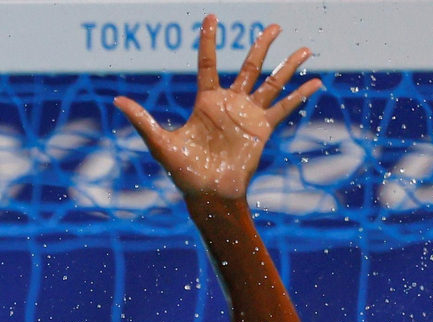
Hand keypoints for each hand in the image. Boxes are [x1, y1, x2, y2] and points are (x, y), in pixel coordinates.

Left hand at [114, 17, 321, 200]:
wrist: (208, 193)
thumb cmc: (183, 172)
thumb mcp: (161, 143)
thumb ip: (142, 121)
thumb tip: (117, 101)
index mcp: (206, 102)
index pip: (208, 64)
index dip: (209, 41)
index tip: (211, 18)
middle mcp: (229, 104)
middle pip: (248, 67)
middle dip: (261, 46)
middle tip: (274, 26)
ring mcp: (248, 115)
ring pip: (271, 83)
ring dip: (287, 66)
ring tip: (305, 49)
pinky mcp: (262, 129)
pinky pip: (283, 108)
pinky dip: (299, 97)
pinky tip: (315, 82)